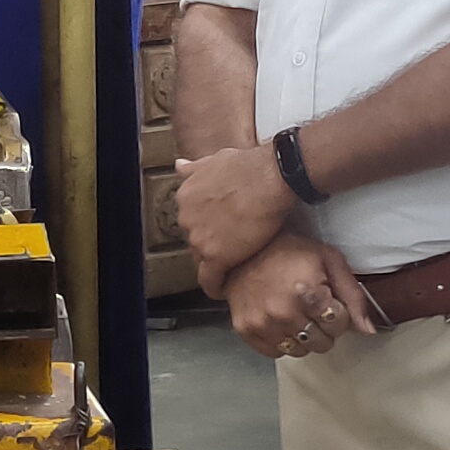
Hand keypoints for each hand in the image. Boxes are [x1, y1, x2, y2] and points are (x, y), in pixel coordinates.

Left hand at [174, 143, 297, 288]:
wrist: (269, 178)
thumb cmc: (248, 167)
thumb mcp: (214, 160)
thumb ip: (195, 168)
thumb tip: (180, 165)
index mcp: (186, 196)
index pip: (191, 220)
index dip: (206, 227)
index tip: (216, 231)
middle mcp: (186, 219)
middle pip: (195, 240)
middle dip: (210, 243)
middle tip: (229, 245)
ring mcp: (199, 240)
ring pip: (203, 259)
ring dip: (215, 262)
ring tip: (232, 264)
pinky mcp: (216, 258)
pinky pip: (210, 280)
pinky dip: (215, 286)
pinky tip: (221, 290)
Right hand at [218, 230, 372, 358]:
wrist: (241, 250)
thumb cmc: (288, 251)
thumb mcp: (329, 260)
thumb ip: (353, 295)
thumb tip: (368, 329)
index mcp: (308, 292)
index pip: (340, 324)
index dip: (338, 312)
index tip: (327, 299)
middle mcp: (283, 312)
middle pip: (322, 342)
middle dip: (323, 326)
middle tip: (312, 307)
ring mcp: (263, 324)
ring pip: (300, 351)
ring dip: (303, 336)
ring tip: (295, 313)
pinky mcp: (246, 330)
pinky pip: (276, 353)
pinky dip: (282, 340)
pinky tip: (279, 320)